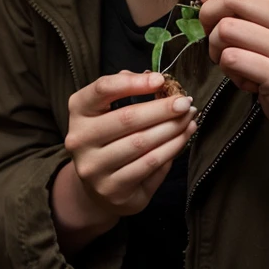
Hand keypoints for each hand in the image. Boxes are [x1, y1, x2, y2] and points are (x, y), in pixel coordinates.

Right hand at [64, 70, 196, 222]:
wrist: (97, 186)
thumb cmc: (109, 136)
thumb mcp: (108, 108)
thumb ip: (126, 89)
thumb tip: (154, 79)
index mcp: (78, 110)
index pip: (102, 89)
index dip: (133, 83)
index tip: (161, 80)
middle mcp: (80, 139)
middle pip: (126, 118)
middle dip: (162, 108)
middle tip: (185, 102)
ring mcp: (94, 168)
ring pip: (141, 143)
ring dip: (172, 128)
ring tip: (189, 118)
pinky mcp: (113, 190)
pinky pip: (149, 165)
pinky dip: (172, 148)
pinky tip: (184, 137)